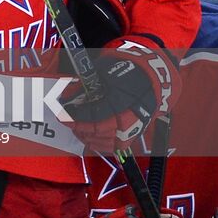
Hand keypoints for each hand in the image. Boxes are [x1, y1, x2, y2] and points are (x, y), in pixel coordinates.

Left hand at [62, 39, 176, 152]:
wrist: (154, 78)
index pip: (93, 114)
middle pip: (99, 130)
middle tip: (67, 121)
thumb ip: (85, 84)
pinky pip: (117, 147)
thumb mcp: (104, 70)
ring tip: (77, 130)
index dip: (75, 116)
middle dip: (79, 127)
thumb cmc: (128, 71)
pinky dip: (101, 145)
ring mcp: (134, 127)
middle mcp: (129, 117)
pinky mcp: (136, 133)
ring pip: (107, 142)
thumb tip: (66, 95)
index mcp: (121, 99)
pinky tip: (90, 139)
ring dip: (88, 137)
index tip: (62, 113)